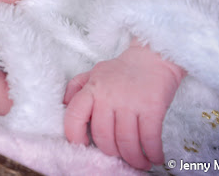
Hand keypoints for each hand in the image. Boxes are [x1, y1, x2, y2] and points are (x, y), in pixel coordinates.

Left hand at [63, 40, 184, 169]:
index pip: (74, 116)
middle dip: (111, 153)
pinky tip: (155, 156)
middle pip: (103, 137)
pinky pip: (149, 138)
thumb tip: (64, 103)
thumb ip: (77, 87)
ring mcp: (130, 102)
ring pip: (126, 142)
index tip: (84, 146)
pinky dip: (152, 152)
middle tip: (120, 156)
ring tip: (139, 162)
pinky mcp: (152, 107)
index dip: (75, 136)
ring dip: (134, 158)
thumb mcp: (94, 73)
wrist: (153, 57)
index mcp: (92, 89)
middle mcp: (108, 96)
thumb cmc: (122, 70)